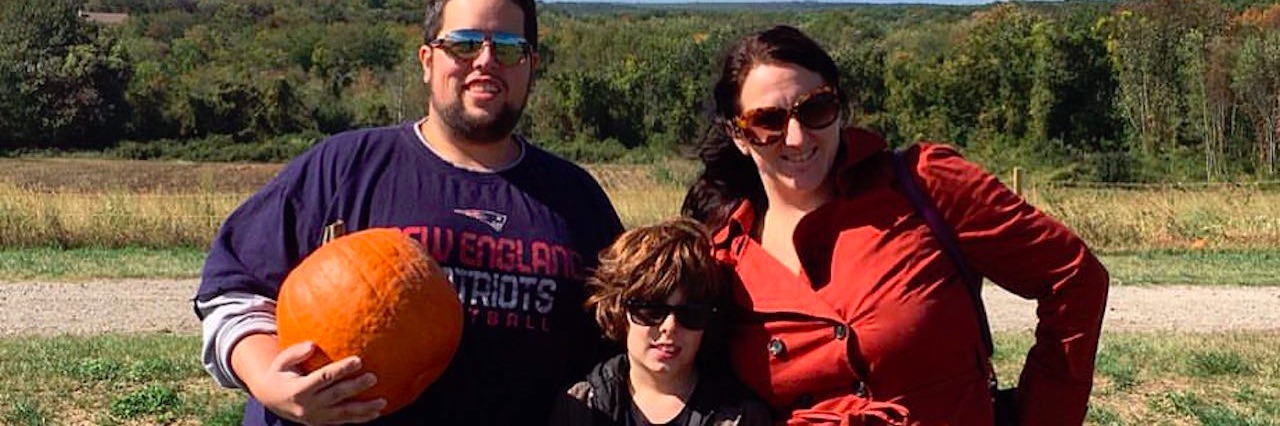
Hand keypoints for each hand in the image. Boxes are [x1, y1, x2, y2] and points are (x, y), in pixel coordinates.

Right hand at [247, 341, 386, 424]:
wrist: (270, 398)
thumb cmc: (280, 373)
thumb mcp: (281, 361)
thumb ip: (296, 353)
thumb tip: (312, 345)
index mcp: (299, 389)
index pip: (324, 378)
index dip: (341, 370)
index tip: (358, 360)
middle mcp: (308, 406)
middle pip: (337, 395)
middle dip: (356, 387)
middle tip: (374, 378)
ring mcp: (315, 417)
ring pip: (343, 413)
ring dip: (364, 409)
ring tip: (383, 402)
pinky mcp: (321, 423)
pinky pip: (343, 421)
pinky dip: (359, 419)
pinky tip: (375, 414)